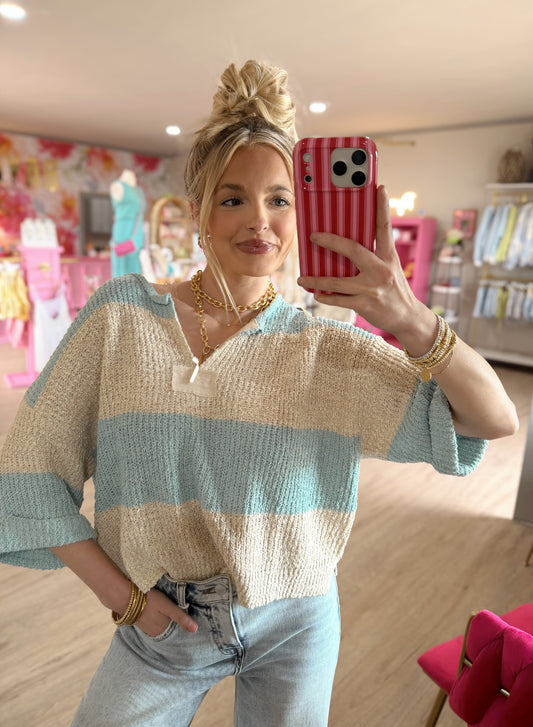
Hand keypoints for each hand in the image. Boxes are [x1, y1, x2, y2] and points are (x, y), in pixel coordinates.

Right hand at [134, 588, 197, 635]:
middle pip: (169, 631)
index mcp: (164, 629)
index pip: (177, 632)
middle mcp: (156, 632)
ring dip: (167, 625)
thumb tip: (195, 629)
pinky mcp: (141, 623)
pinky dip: (158, 623)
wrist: (126, 598)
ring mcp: (147, 628)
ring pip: (161, 629)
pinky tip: (160, 618)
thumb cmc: (149, 600)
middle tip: (184, 622)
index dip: (184, 629)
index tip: (192, 627)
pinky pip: (153, 626)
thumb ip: (180, 617)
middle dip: (176, 628)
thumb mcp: (167, 606)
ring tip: (173, 619)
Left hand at [297, 185, 431, 338]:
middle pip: (352, 250)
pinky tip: (317, 295)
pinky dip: (326, 297)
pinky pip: (339, 299)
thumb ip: (374, 256)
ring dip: (317, 280)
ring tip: (302, 279)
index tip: (379, 188)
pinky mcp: (365, 304)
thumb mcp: (391, 268)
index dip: (382, 207)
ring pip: (337, 281)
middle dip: (330, 241)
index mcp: (389, 257)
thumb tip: (348, 245)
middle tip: (313, 236)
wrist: (408, 318)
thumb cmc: (395, 290)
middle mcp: (381, 270)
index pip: (385, 228)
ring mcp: (372, 288)